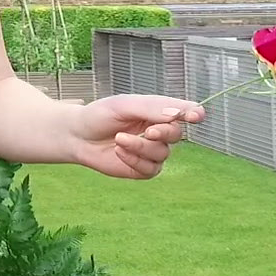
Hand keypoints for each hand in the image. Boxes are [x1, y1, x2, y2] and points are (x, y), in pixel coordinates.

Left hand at [67, 94, 204, 179]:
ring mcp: (151, 152)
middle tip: (148, 131)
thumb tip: (177, 114)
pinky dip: (135, 161)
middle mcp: (158, 131)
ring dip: (141, 147)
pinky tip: (119, 151)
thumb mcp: (123, 105)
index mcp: (157, 111)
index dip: (193, 113)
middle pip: (177, 135)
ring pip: (162, 153)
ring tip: (119, 139)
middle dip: (164, 133)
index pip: (183, 112)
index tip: (197, 116)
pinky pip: (150, 169)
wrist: (77, 136)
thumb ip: (150, 108)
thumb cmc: (99, 115)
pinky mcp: (142, 169)